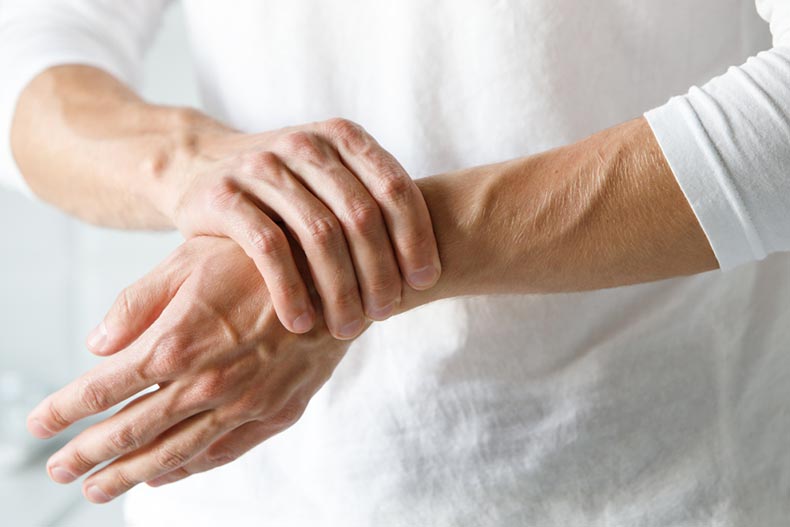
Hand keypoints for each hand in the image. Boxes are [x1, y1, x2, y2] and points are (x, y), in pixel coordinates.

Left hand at [28, 236, 352, 502]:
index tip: (37, 424)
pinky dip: (189, 468)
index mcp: (177, 343)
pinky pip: (223, 452)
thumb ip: (139, 303)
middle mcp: (206, 383)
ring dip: (130, 474)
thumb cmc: (260, 259)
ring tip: (99, 490)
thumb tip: (97, 344)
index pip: (103, 389)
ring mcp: (244, 404)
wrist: (339, 274)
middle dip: (88, 455)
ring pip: (175, 453)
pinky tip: (166, 477)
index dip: (65, 409)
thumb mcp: (191, 260)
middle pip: (131, 431)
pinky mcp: (277, 412)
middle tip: (58, 471)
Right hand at [144, 117, 439, 339]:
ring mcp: (262, 167)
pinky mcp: (223, 195)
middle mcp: (306, 144)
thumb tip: (430, 268)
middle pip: (361, 216)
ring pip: (318, 234)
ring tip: (347, 327)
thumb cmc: (284, 188)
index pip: (395, 188)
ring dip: (339, 290)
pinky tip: (301, 323)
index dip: (416, 238)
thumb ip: (373, 204)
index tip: (423, 282)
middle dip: (379, 273)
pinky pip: (268, 249)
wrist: (199, 166)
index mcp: (342, 137)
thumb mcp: (330, 180)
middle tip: (384, 314)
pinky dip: (290, 291)